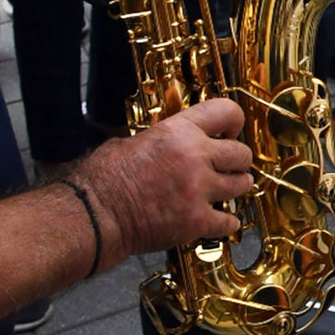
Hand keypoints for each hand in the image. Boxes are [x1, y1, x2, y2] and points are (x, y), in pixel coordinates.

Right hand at [77, 98, 253, 263]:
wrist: (92, 216)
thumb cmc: (101, 180)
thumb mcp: (129, 142)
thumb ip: (158, 139)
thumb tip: (165, 141)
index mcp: (179, 132)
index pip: (226, 112)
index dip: (234, 121)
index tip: (233, 130)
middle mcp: (195, 157)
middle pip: (241, 153)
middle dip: (237, 160)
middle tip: (231, 165)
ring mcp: (199, 190)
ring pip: (241, 185)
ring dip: (236, 187)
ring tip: (229, 189)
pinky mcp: (196, 221)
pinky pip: (229, 221)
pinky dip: (228, 222)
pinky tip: (223, 219)